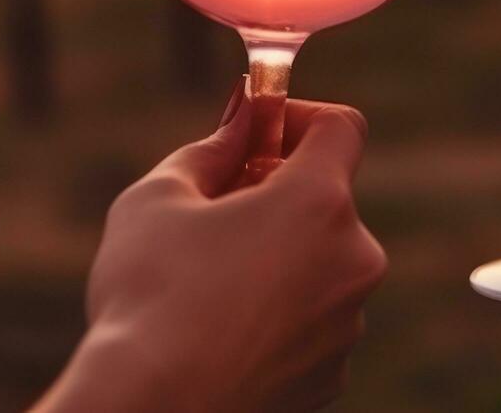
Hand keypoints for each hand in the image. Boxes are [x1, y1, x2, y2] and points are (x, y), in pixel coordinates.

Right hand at [40, 92, 386, 412]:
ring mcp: (347, 325)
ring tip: (205, 283)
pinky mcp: (330, 377)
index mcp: (319, 203)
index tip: (257, 132)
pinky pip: (310, 321)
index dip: (299, 117)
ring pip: (317, 265)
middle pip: (327, 201)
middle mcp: (353, 261)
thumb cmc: (147, 296)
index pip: (343, 128)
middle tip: (212, 211)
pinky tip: (218, 331)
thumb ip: (214, 148)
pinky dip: (276, 314)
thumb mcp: (160, 197)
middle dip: (276, 194)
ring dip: (276, 258)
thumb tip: (243, 118)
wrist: (152, 411)